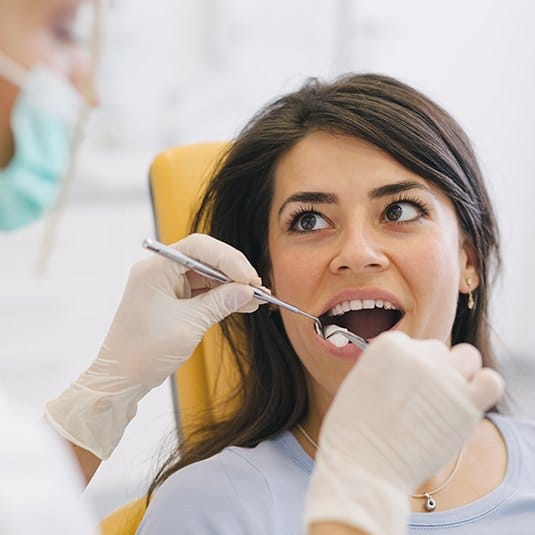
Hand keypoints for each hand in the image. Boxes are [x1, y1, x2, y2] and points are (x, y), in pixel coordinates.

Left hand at [45, 234, 261, 458]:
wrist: (121, 378)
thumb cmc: (145, 352)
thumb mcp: (189, 325)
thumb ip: (220, 303)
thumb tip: (248, 291)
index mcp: (155, 269)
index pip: (198, 248)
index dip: (228, 259)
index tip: (249, 278)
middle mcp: (159, 270)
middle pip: (205, 257)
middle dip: (233, 271)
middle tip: (256, 288)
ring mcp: (165, 284)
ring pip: (206, 274)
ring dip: (231, 285)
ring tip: (256, 298)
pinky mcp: (171, 298)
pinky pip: (202, 290)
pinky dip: (221, 296)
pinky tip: (242, 303)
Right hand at [305, 331, 503, 534]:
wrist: (363, 466)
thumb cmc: (353, 431)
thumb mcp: (359, 382)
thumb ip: (386, 367)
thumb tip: (408, 370)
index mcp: (389, 345)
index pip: (410, 344)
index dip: (405, 368)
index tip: (400, 389)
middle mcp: (419, 355)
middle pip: (437, 351)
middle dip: (430, 371)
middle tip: (419, 401)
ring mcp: (445, 378)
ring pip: (467, 357)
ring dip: (459, 373)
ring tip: (445, 399)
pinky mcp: (467, 405)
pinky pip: (491, 382)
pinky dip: (483, 387)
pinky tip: (467, 404)